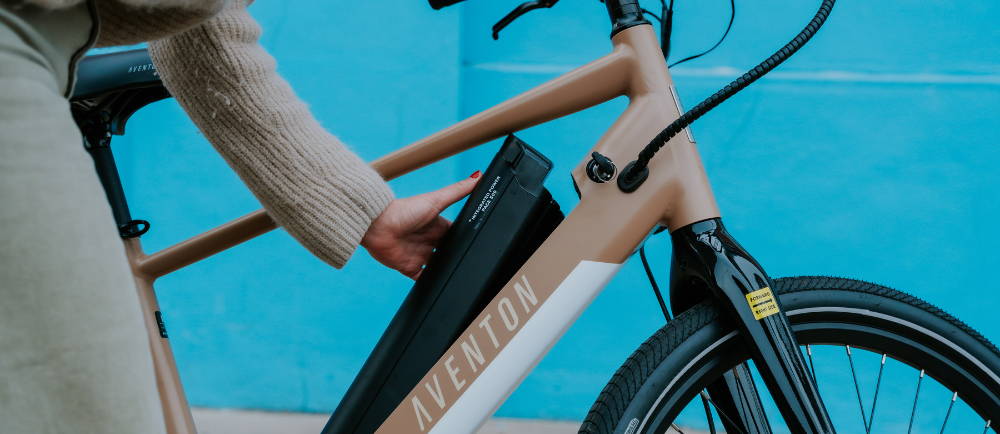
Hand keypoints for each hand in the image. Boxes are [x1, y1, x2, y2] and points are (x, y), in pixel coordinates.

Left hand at [362, 171, 481, 278]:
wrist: (377, 226)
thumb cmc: (403, 210)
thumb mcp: (436, 200)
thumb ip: (458, 190)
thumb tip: (478, 175)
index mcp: (438, 226)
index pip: (457, 235)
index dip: (466, 239)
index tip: (481, 244)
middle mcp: (429, 241)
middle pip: (449, 253)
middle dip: (457, 257)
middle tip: (471, 263)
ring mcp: (420, 255)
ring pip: (438, 267)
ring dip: (445, 270)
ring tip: (459, 275)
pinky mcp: (409, 268)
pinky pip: (422, 279)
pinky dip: (430, 284)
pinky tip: (439, 285)